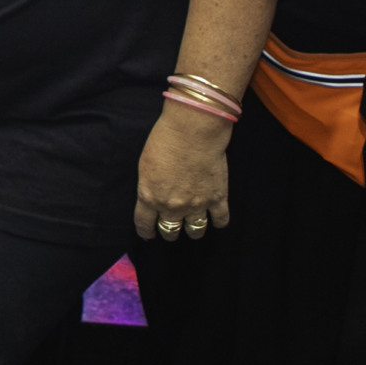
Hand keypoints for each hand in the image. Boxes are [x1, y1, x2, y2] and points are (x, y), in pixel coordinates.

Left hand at [134, 104, 230, 240]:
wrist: (193, 131)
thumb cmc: (165, 140)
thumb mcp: (145, 165)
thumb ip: (148, 186)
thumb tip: (151, 199)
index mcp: (149, 196)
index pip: (144, 225)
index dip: (146, 232)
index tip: (149, 234)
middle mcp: (172, 206)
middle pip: (170, 231)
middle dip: (169, 232)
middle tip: (171, 229)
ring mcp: (196, 205)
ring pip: (195, 231)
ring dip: (193, 231)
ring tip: (192, 227)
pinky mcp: (218, 199)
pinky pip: (220, 221)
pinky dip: (218, 222)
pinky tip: (215, 218)